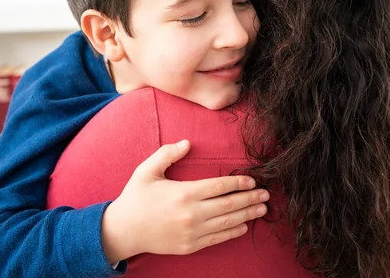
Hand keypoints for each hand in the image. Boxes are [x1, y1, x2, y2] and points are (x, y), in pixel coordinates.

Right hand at [101, 139, 268, 262]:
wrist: (123, 231)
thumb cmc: (135, 198)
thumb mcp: (147, 170)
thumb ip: (167, 153)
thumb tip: (187, 143)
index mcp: (184, 193)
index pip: (219, 186)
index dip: (239, 183)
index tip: (253, 180)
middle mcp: (191, 214)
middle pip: (229, 205)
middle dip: (250, 199)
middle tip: (267, 194)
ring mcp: (192, 232)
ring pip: (227, 223)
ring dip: (247, 215)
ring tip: (263, 209)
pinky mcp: (190, 246)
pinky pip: (217, 239)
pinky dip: (233, 232)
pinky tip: (244, 226)